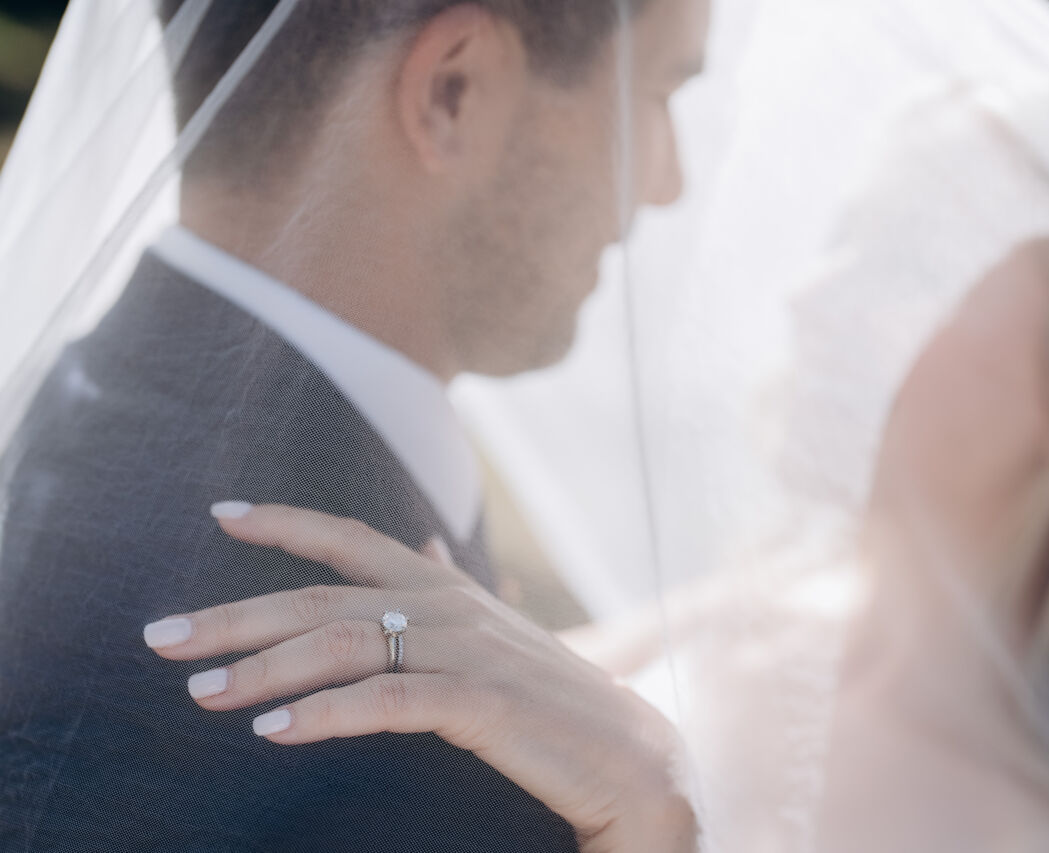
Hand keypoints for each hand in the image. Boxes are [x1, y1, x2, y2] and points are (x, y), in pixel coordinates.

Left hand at [142, 503, 696, 852]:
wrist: (633, 754)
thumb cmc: (550, 696)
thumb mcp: (493, 629)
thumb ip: (446, 584)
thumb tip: (420, 541)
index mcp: (444, 588)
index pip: (353, 540)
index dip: (286, 523)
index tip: (222, 514)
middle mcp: (448, 606)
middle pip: (322, 600)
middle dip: (235, 614)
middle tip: (161, 637)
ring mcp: (466, 651)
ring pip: (345, 645)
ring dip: (264, 668)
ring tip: (202, 695)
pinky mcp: (482, 703)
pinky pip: (389, 700)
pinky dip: (327, 713)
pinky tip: (276, 730)